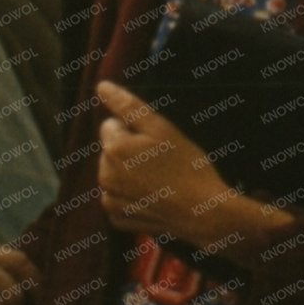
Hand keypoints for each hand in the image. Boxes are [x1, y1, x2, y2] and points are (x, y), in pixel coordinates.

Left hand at [96, 80, 290, 257]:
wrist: (202, 213)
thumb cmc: (187, 165)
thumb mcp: (162, 128)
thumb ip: (128, 105)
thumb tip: (101, 85)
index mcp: (113, 149)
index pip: (111, 125)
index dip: (135, 130)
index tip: (157, 142)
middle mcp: (104, 175)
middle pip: (111, 150)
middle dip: (130, 151)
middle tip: (162, 160)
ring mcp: (109, 200)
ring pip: (115, 173)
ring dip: (131, 172)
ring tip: (161, 179)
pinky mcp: (118, 218)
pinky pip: (119, 198)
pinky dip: (132, 196)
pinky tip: (155, 196)